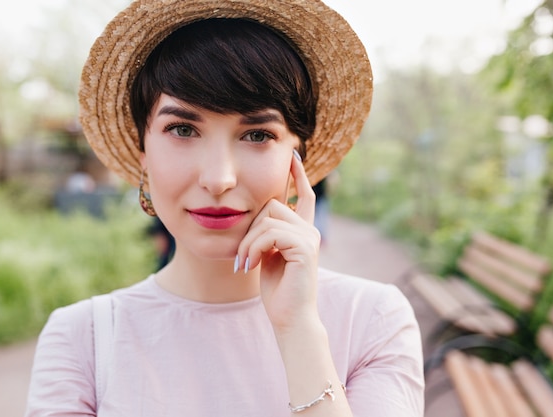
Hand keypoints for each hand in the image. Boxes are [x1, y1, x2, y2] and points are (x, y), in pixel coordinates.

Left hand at [236, 151, 320, 330]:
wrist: (289, 318)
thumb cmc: (276, 291)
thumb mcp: (267, 255)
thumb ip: (266, 233)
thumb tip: (258, 213)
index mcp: (302, 231)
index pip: (303, 195)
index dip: (297, 175)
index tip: (292, 155)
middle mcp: (309, 230)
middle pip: (271, 205)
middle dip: (250, 229)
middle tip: (243, 256)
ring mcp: (309, 237)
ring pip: (268, 219)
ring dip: (248, 242)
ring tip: (245, 263)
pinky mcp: (305, 247)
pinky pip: (270, 233)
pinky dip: (254, 248)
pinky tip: (250, 265)